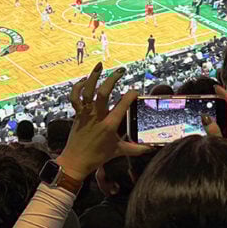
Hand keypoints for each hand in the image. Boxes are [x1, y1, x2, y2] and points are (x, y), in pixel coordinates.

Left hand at [56, 63, 149, 181]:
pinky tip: (85, 80)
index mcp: (109, 125)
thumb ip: (136, 149)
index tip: (135, 91)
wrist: (75, 161)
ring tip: (100, 66)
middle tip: (121, 71)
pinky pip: (75, 98)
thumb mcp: (118, 151)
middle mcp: (96, 117)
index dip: (130, 95)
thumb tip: (151, 148)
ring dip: (93, 77)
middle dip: (112, 80)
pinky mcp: (77, 114)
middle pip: (103, 93)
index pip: (122, 105)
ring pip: (87, 92)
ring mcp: (85, 114)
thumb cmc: (97, 157)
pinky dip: (78, 87)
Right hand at [202, 84, 226, 147]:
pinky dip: (215, 126)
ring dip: (216, 115)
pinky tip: (206, 128)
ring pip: (225, 123)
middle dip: (220, 103)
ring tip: (203, 109)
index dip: (226, 96)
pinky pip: (222, 131)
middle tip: (209, 96)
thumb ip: (214, 132)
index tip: (217, 87)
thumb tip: (206, 117)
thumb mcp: (221, 146)